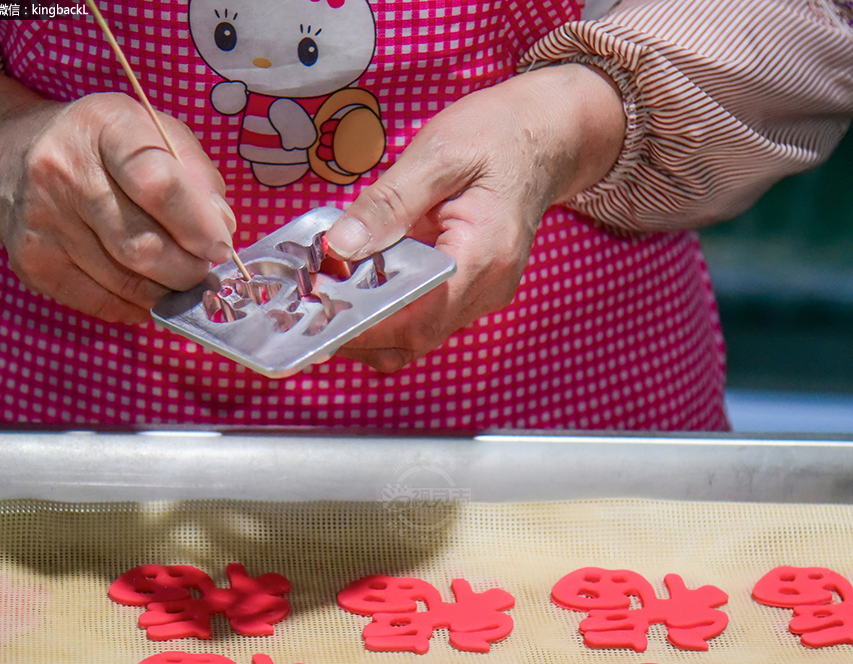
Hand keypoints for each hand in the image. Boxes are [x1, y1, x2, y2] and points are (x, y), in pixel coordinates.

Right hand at [0, 53, 235, 323]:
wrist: (11, 159)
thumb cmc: (104, 147)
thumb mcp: (154, 132)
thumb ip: (196, 174)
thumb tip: (221, 229)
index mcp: (105, 126)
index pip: (156, 181)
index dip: (196, 223)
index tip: (220, 246)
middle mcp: (62, 170)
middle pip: (141, 244)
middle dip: (188, 269)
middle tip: (206, 272)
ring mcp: (41, 220)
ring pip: (125, 281)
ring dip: (166, 292)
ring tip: (182, 282)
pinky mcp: (31, 262)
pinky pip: (100, 302)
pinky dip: (135, 305)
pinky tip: (147, 292)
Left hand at [323, 64, 625, 371]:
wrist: (546, 135)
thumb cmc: (496, 135)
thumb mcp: (438, 153)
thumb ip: (388, 203)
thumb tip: (340, 247)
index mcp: (483, 256)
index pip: (417, 317)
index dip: (364, 326)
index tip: (317, 314)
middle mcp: (487, 288)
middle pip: (412, 339)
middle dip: (356, 331)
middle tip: (306, 306)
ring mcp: (482, 294)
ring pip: (415, 337)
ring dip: (368, 326)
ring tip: (323, 295)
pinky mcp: (471, 291)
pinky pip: (423, 317)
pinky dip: (386, 311)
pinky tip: (355, 284)